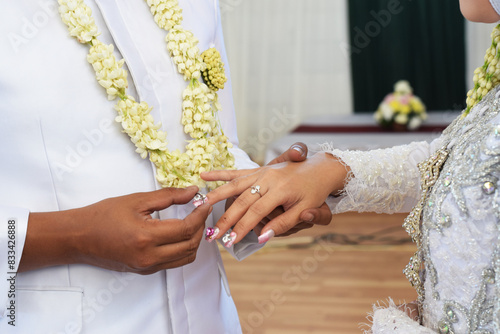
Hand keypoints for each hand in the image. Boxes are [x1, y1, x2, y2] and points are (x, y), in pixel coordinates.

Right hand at [19, 186, 210, 274]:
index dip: (200, 215)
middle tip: (201, 210)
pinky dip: (183, 248)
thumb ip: (168, 196)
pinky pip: (174, 262)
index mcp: (146, 238)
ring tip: (194, 221)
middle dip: (201, 227)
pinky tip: (180, 233)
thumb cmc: (103, 215)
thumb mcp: (136, 200)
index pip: (186, 229)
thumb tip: (193, 191)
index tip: (205, 202)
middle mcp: (149, 257)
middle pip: (190, 245)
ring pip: (186, 257)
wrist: (78, 237)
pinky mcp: (145, 270)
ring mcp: (148, 267)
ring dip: (195, 240)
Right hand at [202, 152, 347, 245]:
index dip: (242, 227)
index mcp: (280, 189)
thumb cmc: (313, 192)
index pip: (256, 212)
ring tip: (201, 206)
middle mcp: (268, 178)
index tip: (230, 241)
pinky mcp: (258, 170)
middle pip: (242, 201)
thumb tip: (263, 237)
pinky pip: (236, 172)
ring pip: (234, 185)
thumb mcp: (304, 210)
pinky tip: (204, 175)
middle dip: (226, 219)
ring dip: (217, 196)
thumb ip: (283, 225)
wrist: (319, 169)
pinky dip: (220, 174)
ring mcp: (261, 172)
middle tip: (212, 234)